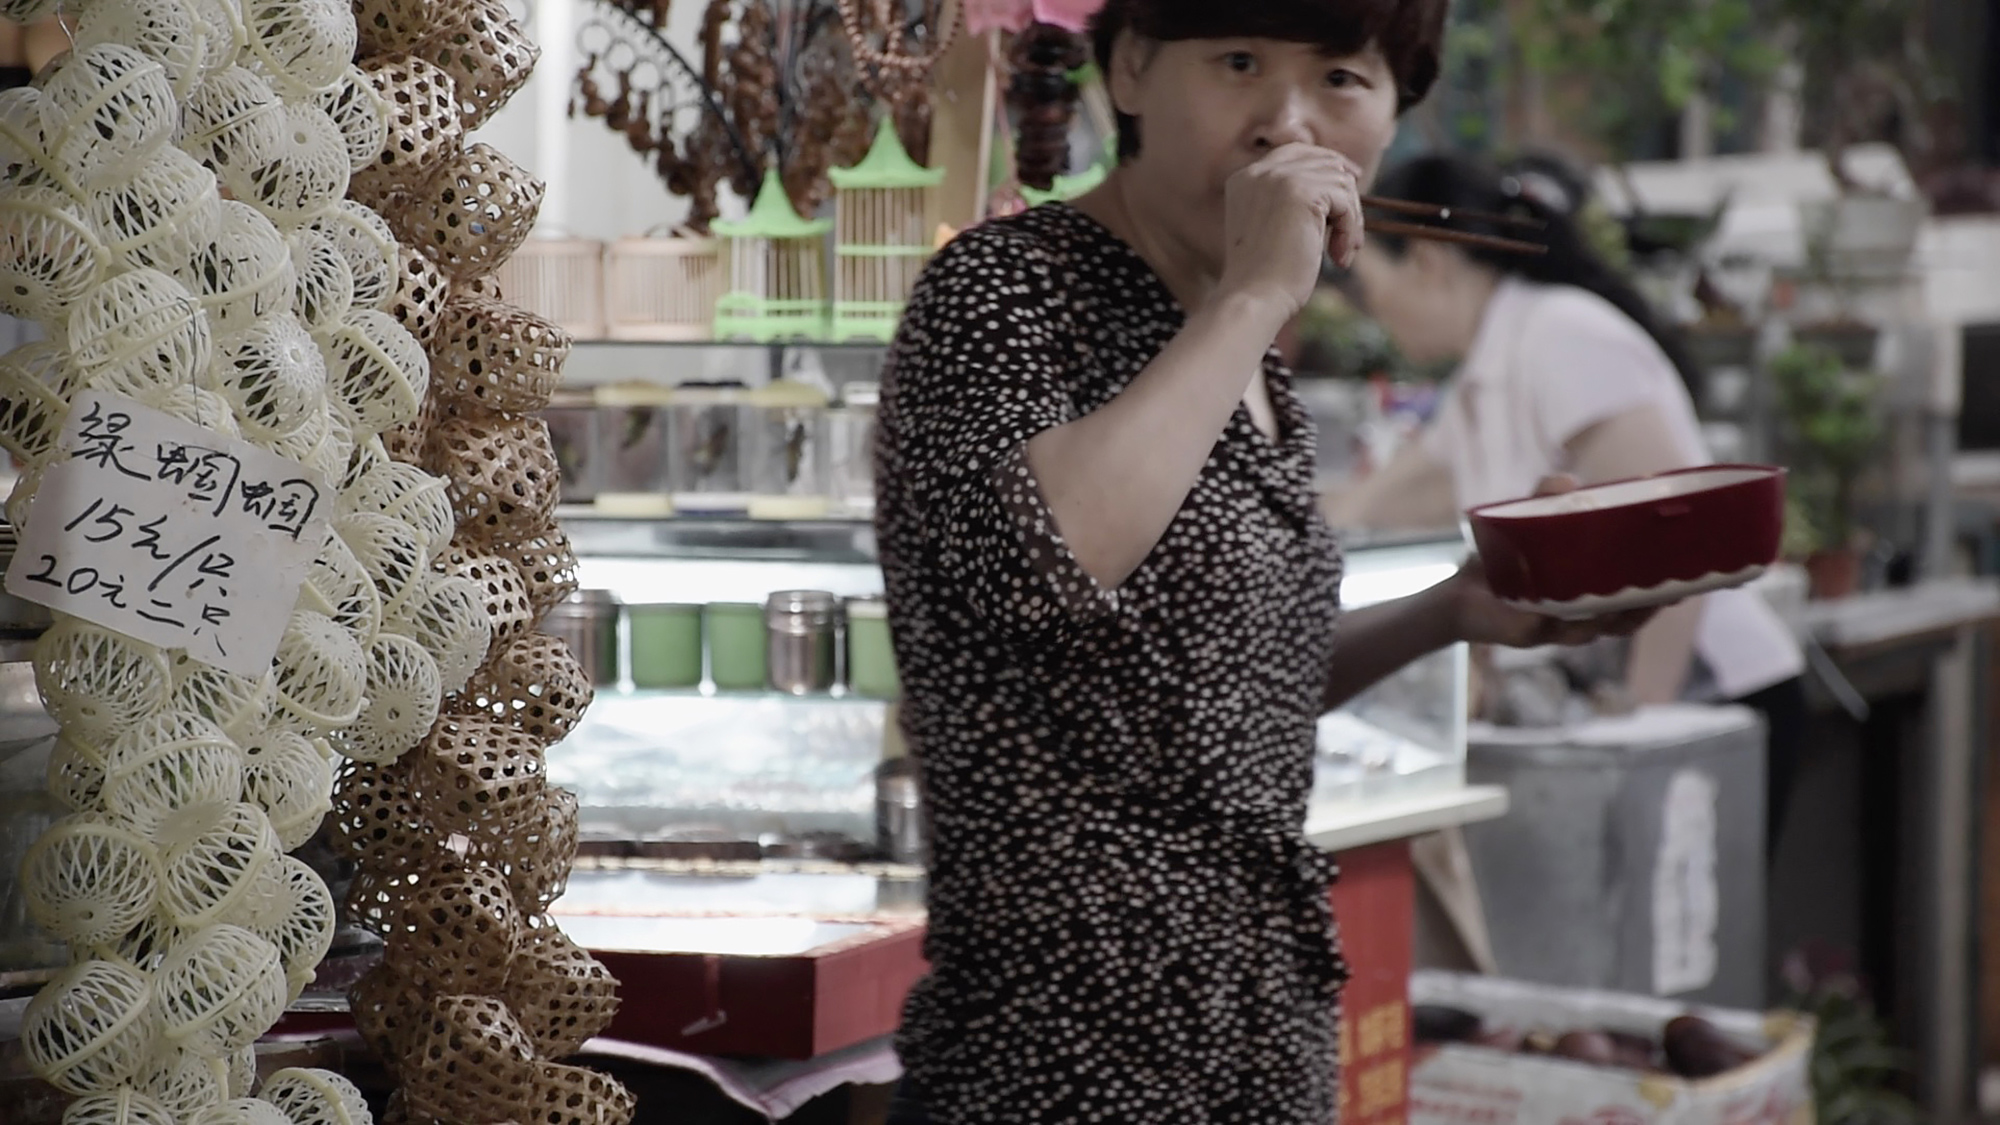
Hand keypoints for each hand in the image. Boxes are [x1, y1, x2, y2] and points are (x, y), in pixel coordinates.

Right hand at [1216, 143, 1366, 322]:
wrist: (1254, 298)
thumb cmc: (1265, 276)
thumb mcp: (1273, 226)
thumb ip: (1292, 198)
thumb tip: (1345, 176)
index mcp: (1245, 177)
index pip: (1297, 152)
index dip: (1329, 162)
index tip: (1354, 180)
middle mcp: (1259, 171)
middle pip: (1324, 162)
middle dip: (1345, 197)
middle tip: (1350, 239)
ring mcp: (1278, 178)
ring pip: (1340, 181)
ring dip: (1350, 219)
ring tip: (1341, 254)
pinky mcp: (1301, 193)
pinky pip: (1345, 201)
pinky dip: (1351, 229)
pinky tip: (1339, 257)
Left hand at [1442, 475, 1661, 648]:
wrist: (1459, 592)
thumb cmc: (1502, 558)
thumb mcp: (1527, 521)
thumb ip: (1546, 499)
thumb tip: (1569, 481)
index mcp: (1594, 585)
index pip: (1642, 588)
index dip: (1670, 583)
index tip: (1697, 571)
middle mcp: (1586, 610)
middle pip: (1633, 614)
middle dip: (1657, 603)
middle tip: (1677, 590)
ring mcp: (1562, 624)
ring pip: (1605, 627)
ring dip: (1626, 617)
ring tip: (1644, 603)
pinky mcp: (1535, 634)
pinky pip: (1561, 632)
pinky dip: (1576, 624)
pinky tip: (1590, 616)